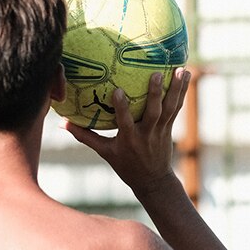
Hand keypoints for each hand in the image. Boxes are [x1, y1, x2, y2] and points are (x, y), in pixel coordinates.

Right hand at [65, 68, 191, 193]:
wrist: (152, 180)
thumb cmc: (125, 165)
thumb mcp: (104, 152)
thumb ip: (85, 136)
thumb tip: (62, 123)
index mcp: (129, 139)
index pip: (125, 122)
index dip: (122, 107)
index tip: (118, 90)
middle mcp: (146, 134)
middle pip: (153, 113)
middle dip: (155, 94)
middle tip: (156, 74)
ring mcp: (160, 130)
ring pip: (170, 108)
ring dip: (176, 89)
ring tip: (182, 69)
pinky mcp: (170, 127)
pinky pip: (177, 107)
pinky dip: (182, 91)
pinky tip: (186, 75)